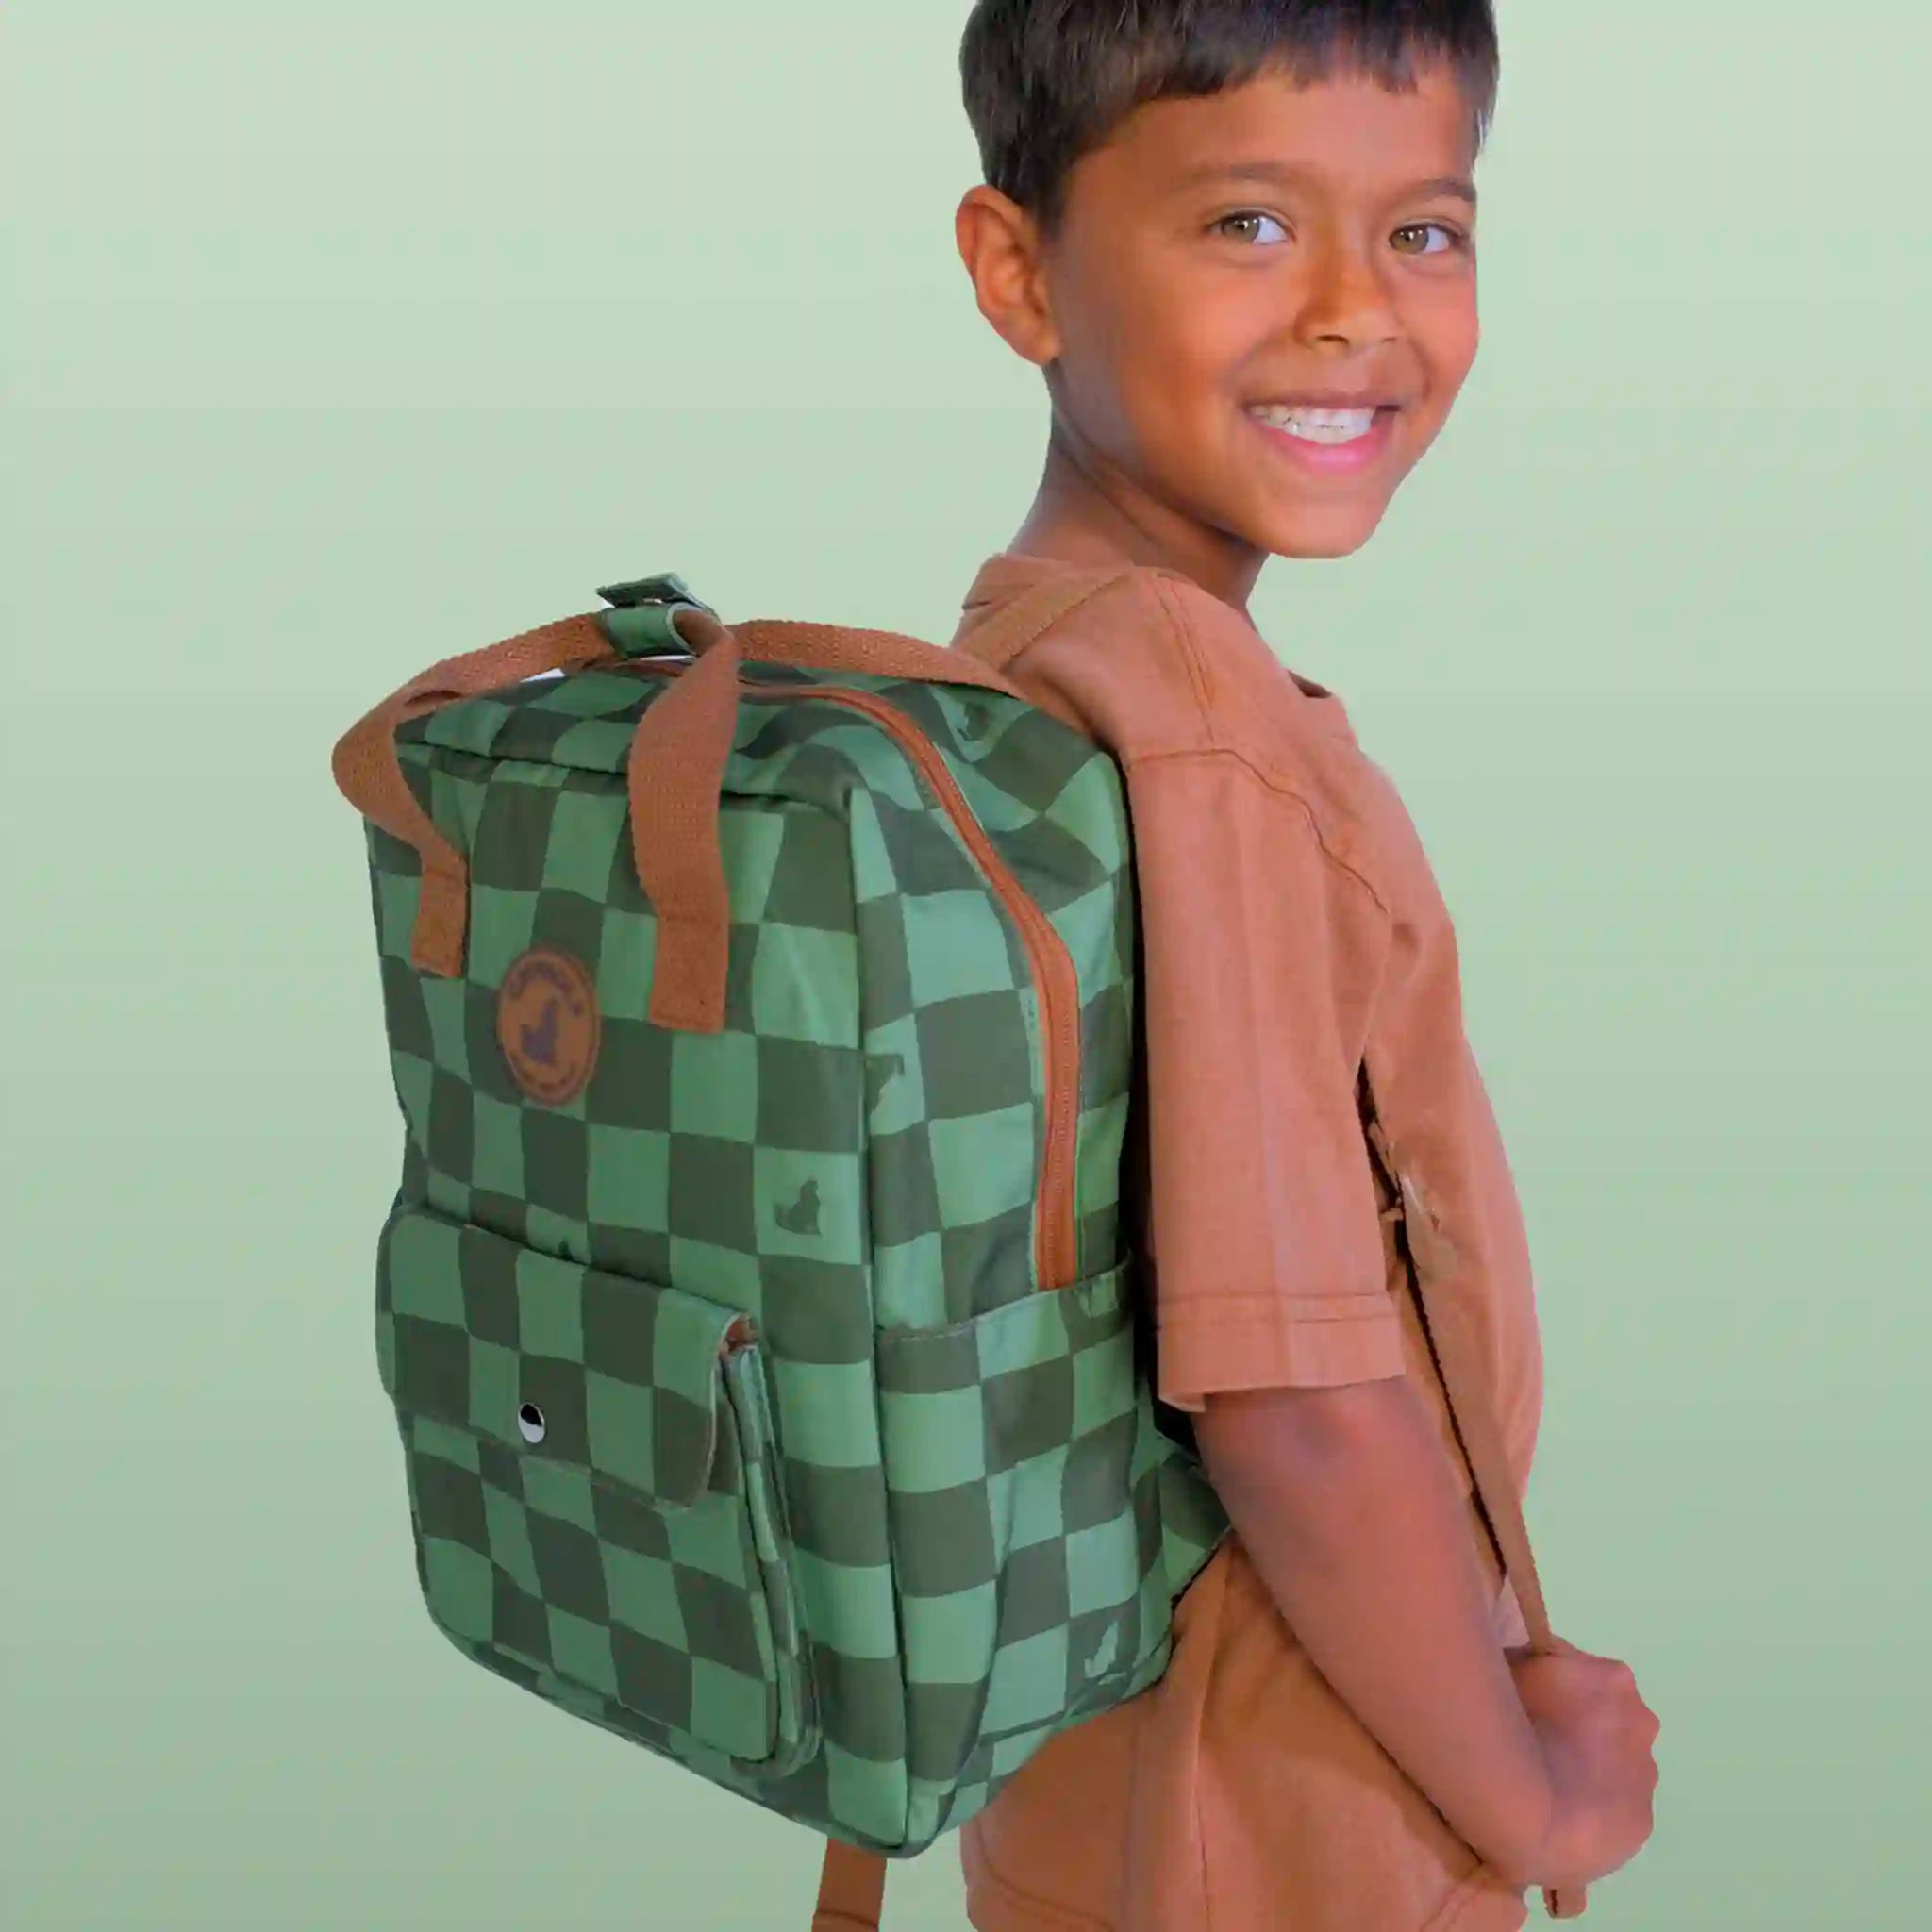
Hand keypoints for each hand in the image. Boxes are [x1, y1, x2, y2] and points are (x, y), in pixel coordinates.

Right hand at [1494, 1636, 1659, 1891]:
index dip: (1552, 1685)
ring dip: (1589, 1765)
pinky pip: (1616, 1806)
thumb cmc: (1516, 1726)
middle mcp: (1641, 1721)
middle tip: (1539, 1740)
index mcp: (1612, 1678)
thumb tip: (1526, 1663)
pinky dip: (1595, 1806)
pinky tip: (1565, 1813)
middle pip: (1607, 1715)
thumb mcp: (1508, 1668)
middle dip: (1579, 1724)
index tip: (1527, 1701)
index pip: (1581, 1672)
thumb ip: (1526, 1660)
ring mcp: (1645, 1774)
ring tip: (1549, 1782)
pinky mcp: (1642, 1821)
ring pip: (1616, 1762)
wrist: (1534, 1811)